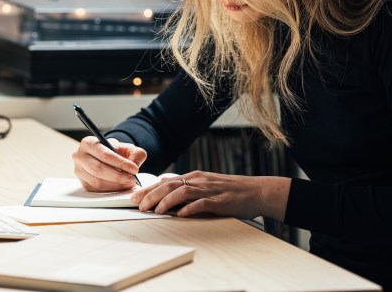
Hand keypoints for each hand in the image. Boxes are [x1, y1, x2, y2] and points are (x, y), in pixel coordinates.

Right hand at [72, 136, 146, 191]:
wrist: (107, 157)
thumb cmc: (116, 152)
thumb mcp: (128, 148)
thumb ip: (135, 154)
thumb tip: (135, 165)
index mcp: (89, 143)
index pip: (104, 154)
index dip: (120, 163)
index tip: (134, 169)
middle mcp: (80, 156)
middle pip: (98, 169)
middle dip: (118, 176)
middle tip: (132, 179)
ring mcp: (79, 171)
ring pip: (97, 182)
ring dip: (115, 185)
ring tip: (128, 183)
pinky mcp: (82, 183)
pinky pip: (96, 189)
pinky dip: (111, 190)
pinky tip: (121, 186)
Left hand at [132, 171, 290, 219]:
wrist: (257, 191)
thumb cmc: (231, 190)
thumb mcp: (207, 185)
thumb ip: (188, 187)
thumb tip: (166, 189)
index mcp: (196, 177)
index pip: (167, 181)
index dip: (149, 188)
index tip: (134, 197)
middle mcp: (200, 180)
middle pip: (170, 184)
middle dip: (151, 194)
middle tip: (138, 205)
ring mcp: (210, 190)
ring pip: (182, 191)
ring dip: (166, 201)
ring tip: (154, 210)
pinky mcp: (220, 200)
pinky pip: (202, 203)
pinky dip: (190, 208)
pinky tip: (181, 214)